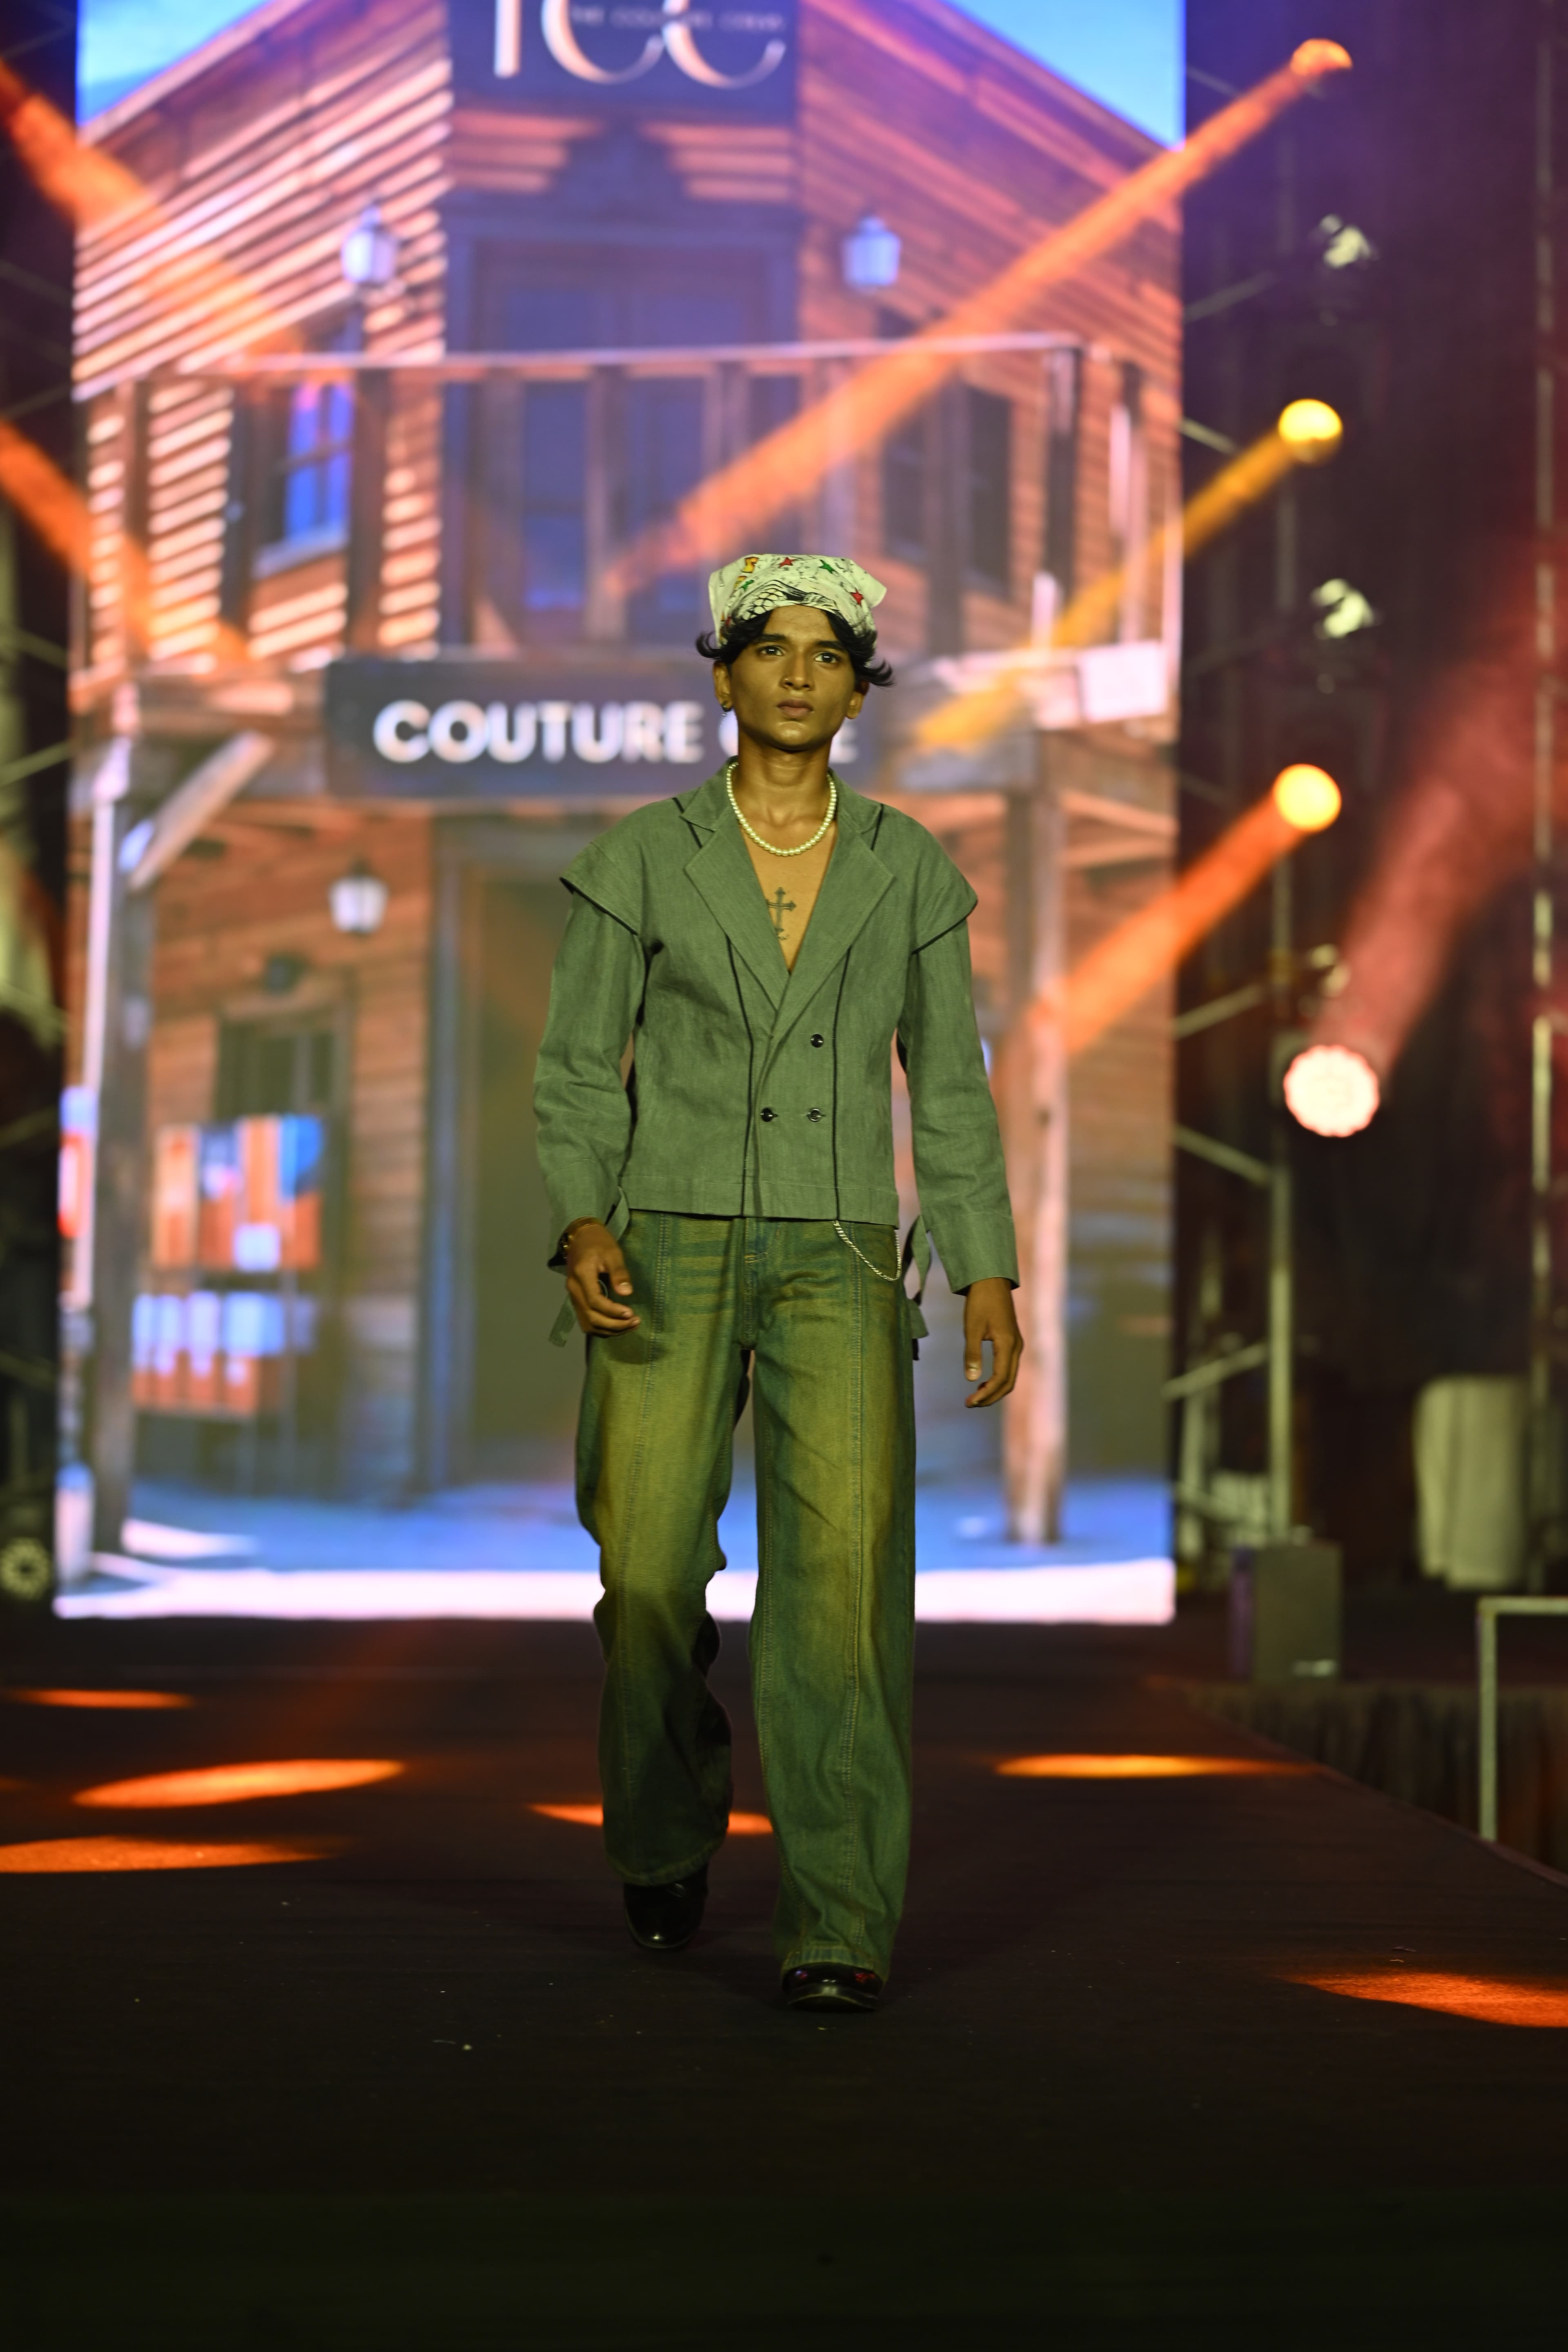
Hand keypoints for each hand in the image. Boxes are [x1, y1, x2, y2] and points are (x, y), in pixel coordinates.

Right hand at [564, 1220, 639, 1334]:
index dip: (613, 1311)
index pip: (595, 1301)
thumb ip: (619, 1273)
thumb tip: (626, 1293)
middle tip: (635, 1322)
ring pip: (588, 1323)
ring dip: (609, 1329)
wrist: (581, 1237)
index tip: (631, 1313)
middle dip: (614, 1325)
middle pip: (591, 1317)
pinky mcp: (577, 1300)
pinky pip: (587, 1321)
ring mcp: (573, 1296)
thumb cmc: (599, 1242)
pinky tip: (618, 1325)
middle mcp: (574, 1289)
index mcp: (581, 1275)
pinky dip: (602, 1328)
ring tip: (630, 1325)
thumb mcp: (613, 1253)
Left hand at [962, 1277, 1022, 1406]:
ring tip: (975, 1397)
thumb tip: (971, 1380)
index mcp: (1008, 1344)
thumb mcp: (972, 1327)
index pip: (1000, 1379)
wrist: (991, 1280)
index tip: (969, 1402)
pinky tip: (983, 1382)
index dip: (986, 1394)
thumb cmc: (980, 1302)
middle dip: (990, 1397)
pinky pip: (1009, 1368)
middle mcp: (1017, 1347)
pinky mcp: (1013, 1341)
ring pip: (1010, 1376)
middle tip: (970, 1404)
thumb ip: (972, 1354)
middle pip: (1008, 1383)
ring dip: (994, 1390)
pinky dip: (998, 1379)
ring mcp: (1017, 1344)